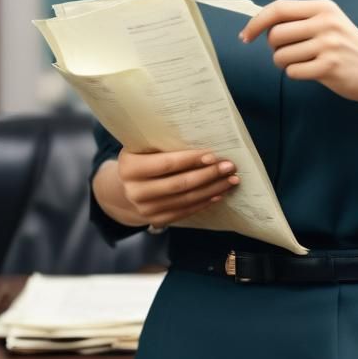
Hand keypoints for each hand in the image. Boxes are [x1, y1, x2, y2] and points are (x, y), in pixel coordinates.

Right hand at [116, 147, 239, 229]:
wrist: (127, 187)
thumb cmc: (142, 159)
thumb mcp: (144, 147)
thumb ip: (163, 144)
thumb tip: (201, 138)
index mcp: (129, 167)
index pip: (166, 164)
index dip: (191, 160)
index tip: (213, 155)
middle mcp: (135, 191)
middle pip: (179, 184)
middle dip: (208, 175)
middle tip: (229, 167)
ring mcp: (145, 209)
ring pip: (185, 199)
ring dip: (212, 189)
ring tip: (231, 180)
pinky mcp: (156, 221)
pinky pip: (185, 212)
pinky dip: (204, 202)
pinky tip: (218, 194)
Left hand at [239, 0, 357, 105]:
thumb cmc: (347, 48)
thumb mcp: (329, 23)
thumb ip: (300, 20)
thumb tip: (258, 23)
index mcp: (323, 8)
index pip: (278, 9)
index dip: (256, 22)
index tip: (246, 35)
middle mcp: (326, 23)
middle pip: (275, 34)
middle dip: (274, 48)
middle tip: (289, 52)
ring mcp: (328, 45)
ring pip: (281, 56)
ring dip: (285, 63)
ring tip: (304, 62)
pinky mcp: (329, 67)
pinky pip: (293, 72)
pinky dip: (296, 74)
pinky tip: (313, 72)